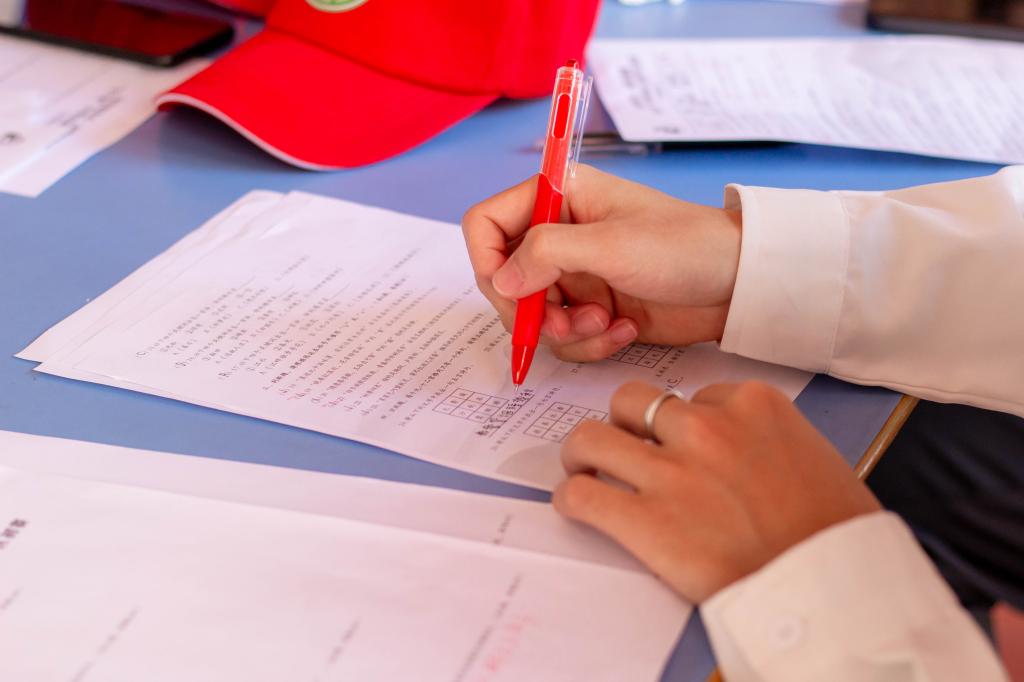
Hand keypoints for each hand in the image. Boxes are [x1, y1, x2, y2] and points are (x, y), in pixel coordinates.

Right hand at [461, 165, 741, 361]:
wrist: (737, 284)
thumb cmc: (683, 247)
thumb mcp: (610, 245)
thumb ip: (545, 255)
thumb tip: (499, 281)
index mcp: (557, 197)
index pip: (486, 223)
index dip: (486, 261)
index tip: (510, 293)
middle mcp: (558, 233)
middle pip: (502, 279)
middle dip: (531, 310)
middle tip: (563, 324)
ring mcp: (574, 274)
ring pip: (532, 315)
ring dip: (565, 331)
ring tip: (607, 324)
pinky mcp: (591, 307)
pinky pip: (563, 336)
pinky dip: (589, 342)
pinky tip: (626, 330)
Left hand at [553, 381, 880, 602]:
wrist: (834, 590)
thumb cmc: (836, 533)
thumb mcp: (812, 456)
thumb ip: (764, 439)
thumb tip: (733, 452)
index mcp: (753, 405)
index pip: (693, 395)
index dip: (679, 423)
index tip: (677, 446)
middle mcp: (707, 427)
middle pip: (632, 401)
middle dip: (621, 422)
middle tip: (620, 447)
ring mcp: (673, 472)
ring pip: (593, 437)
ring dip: (581, 452)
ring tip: (583, 469)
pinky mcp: (647, 520)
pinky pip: (584, 494)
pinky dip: (571, 498)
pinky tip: (577, 506)